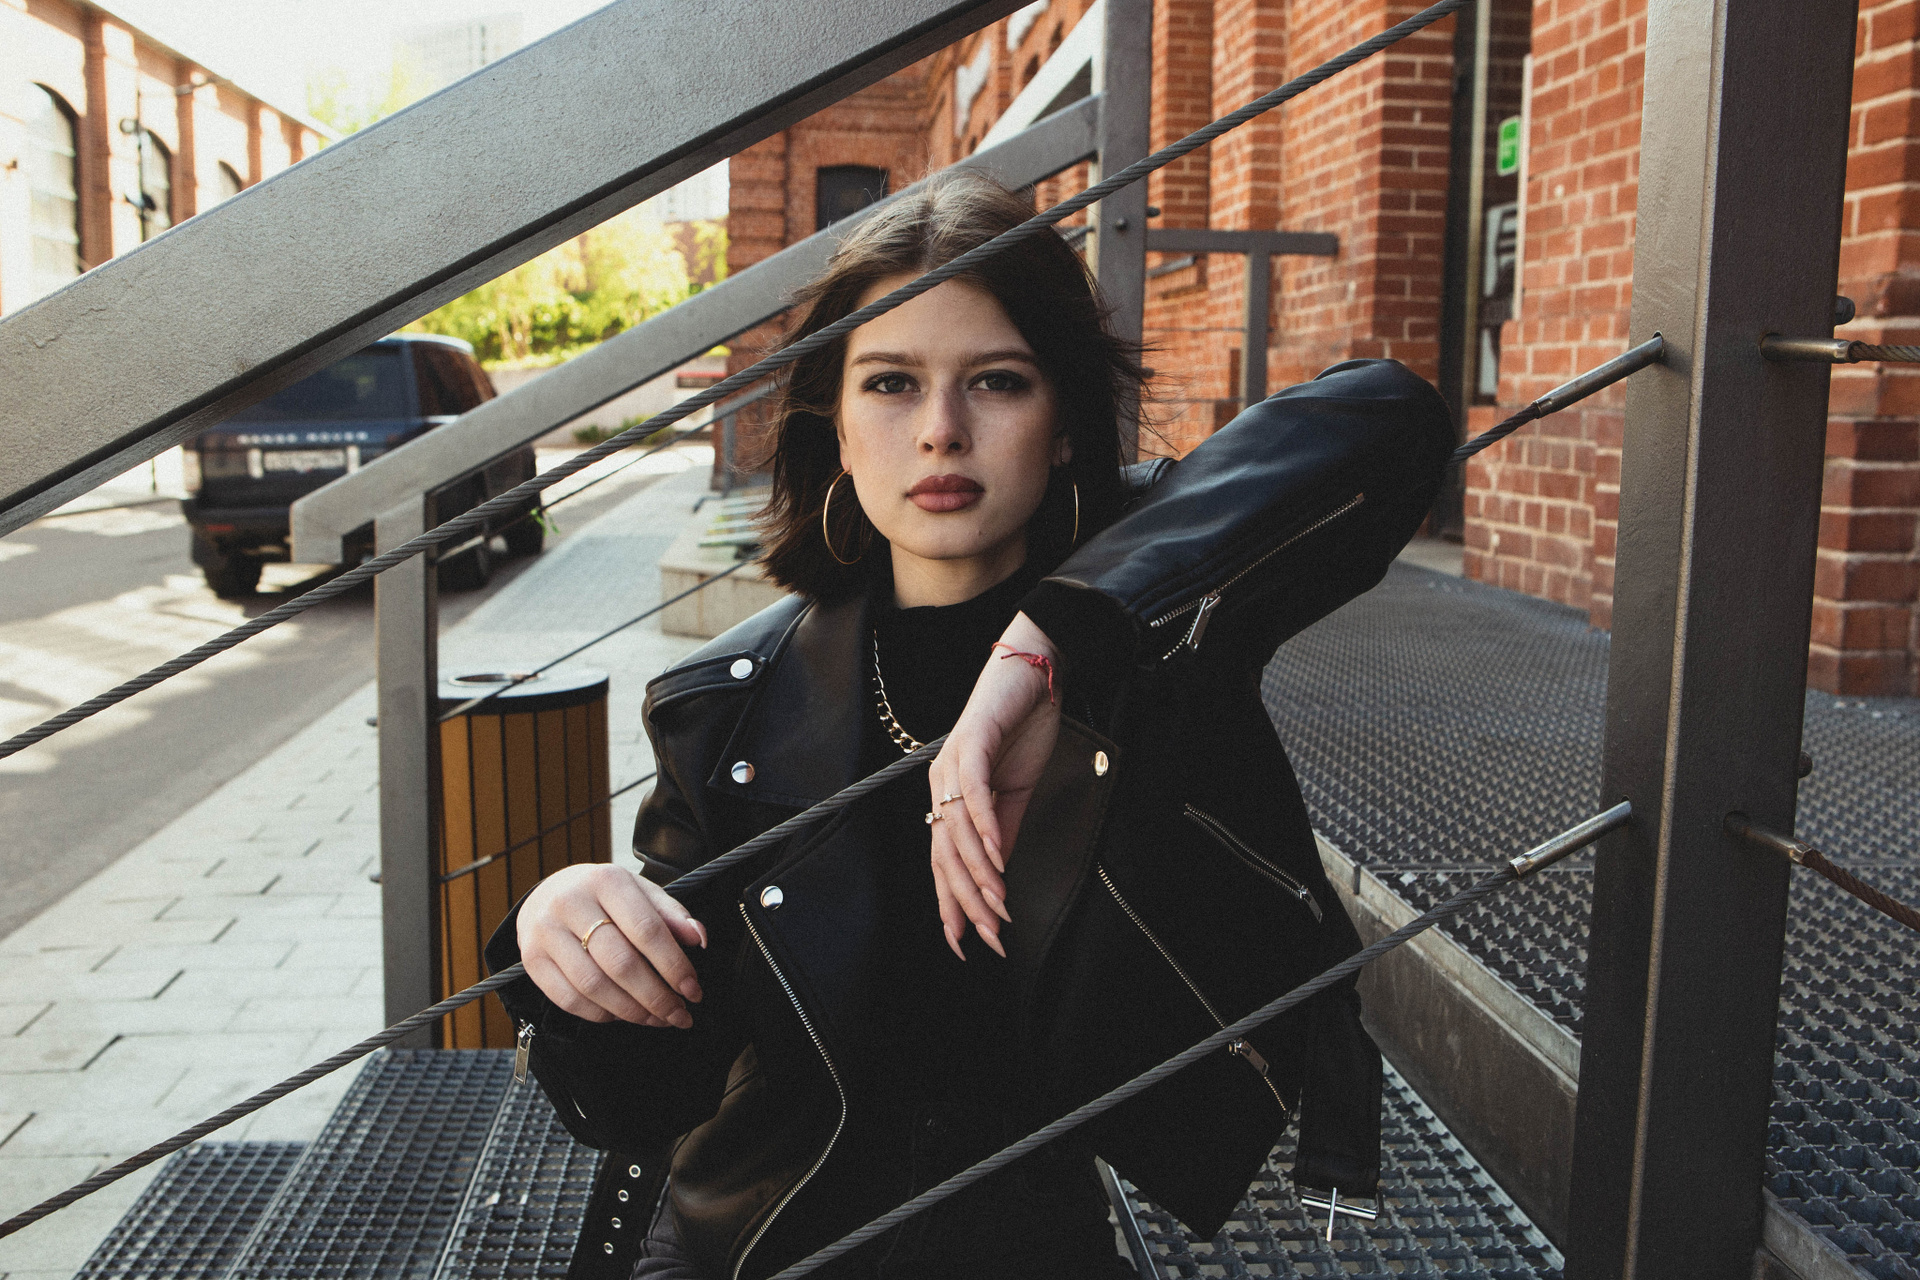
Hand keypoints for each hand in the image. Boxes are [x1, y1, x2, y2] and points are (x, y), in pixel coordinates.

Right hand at [517, 863, 708, 1025]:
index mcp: (606, 880)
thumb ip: (671, 915)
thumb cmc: (605, 897)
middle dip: (656, 997)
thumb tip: (699, 939)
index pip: (647, 930)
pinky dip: (601, 1015)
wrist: (548, 893)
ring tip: (657, 1019)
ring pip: (594, 986)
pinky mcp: (532, 959)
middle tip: (679, 1015)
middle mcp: (570, 903)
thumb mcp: (640, 893)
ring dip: (631, 1011)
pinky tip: (623, 1015)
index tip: (693, 990)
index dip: (674, 965)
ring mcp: (546, 932)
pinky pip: (569, 1000)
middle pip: (620, 963)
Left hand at [928, 611, 1061, 960]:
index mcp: (949, 796)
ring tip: (1000, 904)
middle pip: (946, 854)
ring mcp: (952, 763)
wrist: (1034, 672)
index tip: (967, 941)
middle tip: (991, 935)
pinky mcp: (971, 743)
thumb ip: (1003, 832)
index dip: (953, 903)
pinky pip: (974, 792)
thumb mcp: (1015, 792)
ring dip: (979, 872)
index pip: (944, 860)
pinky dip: (985, 825)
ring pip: (959, 830)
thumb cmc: (1021, 726)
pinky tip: (996, 854)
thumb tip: (997, 874)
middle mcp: (941, 783)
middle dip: (967, 901)